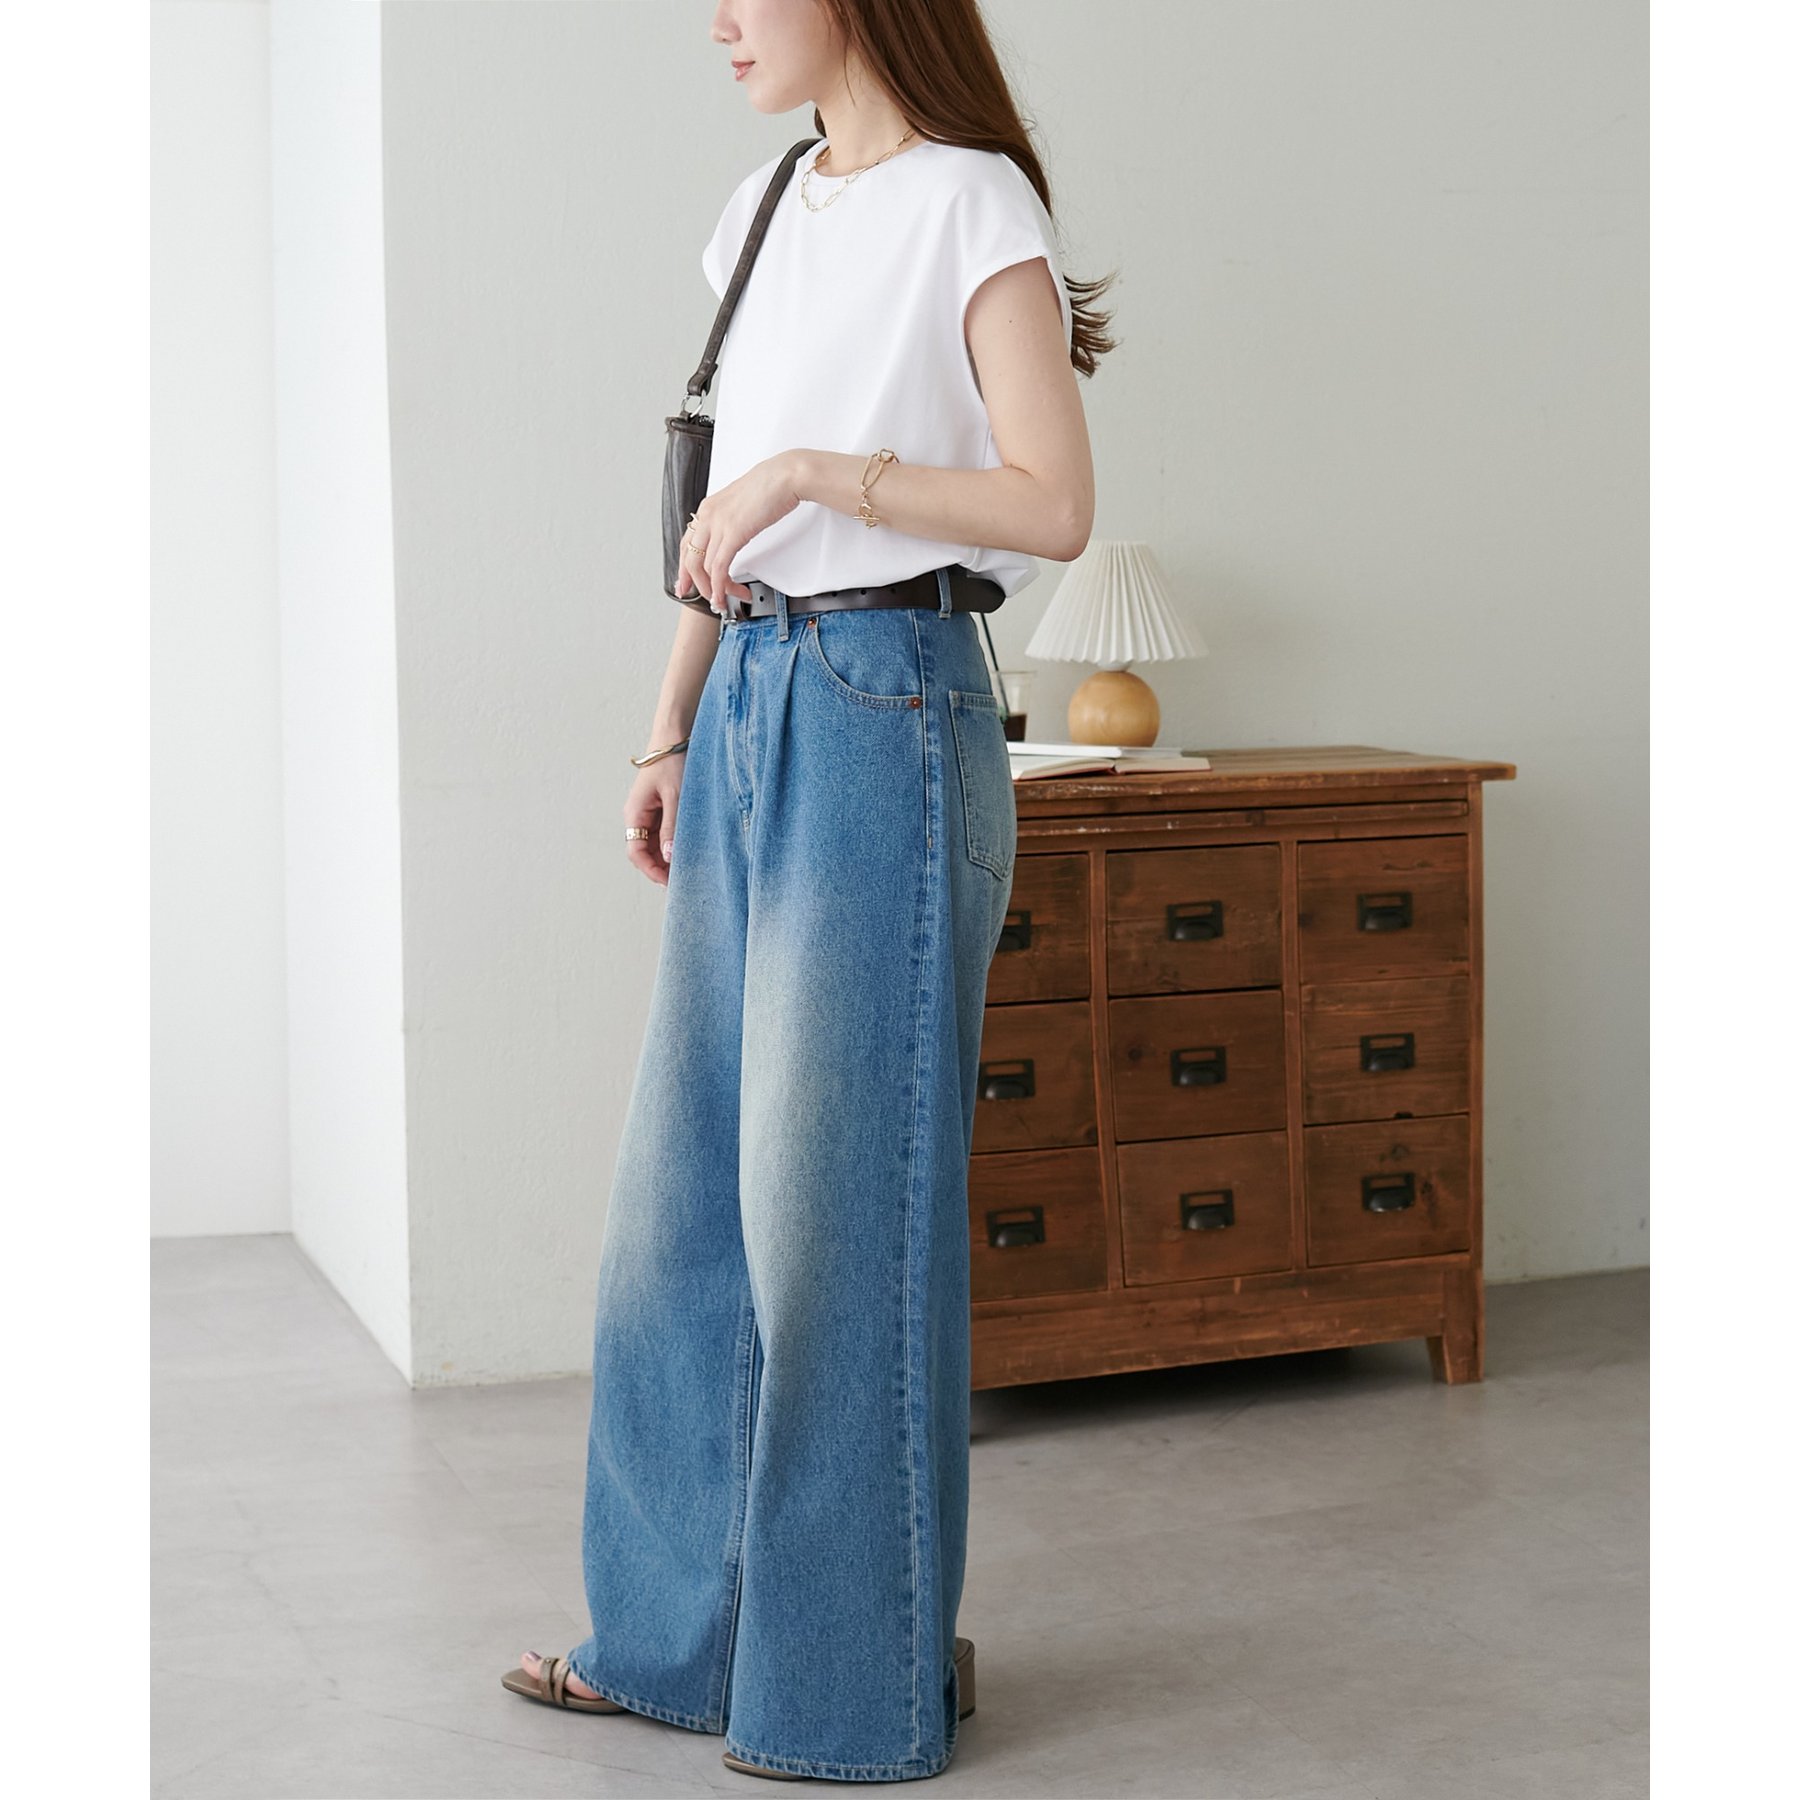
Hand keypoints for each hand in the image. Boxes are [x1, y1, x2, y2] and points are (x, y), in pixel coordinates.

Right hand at [624, 756, 683, 887]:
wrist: (674, 737)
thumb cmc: (673, 762)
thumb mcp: (676, 796)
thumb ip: (672, 827)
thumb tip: (669, 857)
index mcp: (635, 813)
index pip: (636, 852)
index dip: (651, 870)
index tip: (670, 882)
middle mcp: (637, 816)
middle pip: (644, 852)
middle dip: (660, 868)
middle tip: (683, 879)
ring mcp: (648, 813)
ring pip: (654, 845)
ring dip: (667, 857)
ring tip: (688, 867)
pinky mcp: (659, 809)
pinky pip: (663, 834)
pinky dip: (673, 844)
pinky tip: (688, 849)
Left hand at [674, 452, 805, 612]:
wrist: (785, 477)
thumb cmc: (770, 487)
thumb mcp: (742, 504)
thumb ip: (732, 520)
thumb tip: (734, 535)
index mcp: (708, 508)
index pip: (687, 543)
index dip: (684, 568)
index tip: (686, 583)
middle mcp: (708, 516)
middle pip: (689, 558)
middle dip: (694, 584)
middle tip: (704, 599)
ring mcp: (718, 524)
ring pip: (702, 567)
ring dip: (713, 589)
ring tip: (724, 600)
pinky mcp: (733, 533)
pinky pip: (719, 568)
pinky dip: (720, 586)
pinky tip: (726, 595)